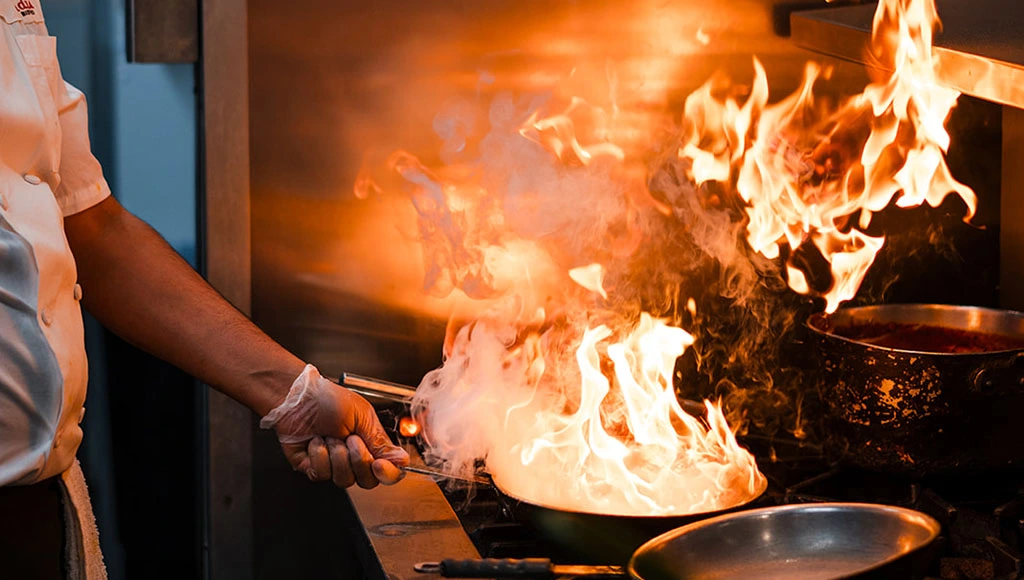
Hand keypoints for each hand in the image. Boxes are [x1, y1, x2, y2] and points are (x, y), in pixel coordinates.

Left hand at [260, 365, 409, 487]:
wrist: (297, 397)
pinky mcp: (313, 468)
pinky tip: (315, 441)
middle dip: (358, 459)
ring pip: (344, 480)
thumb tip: (402, 460)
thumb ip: (381, 442)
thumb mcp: (362, 416)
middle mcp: (354, 458)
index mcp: (371, 444)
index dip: (387, 474)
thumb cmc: (328, 399)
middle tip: (350, 438)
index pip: (388, 472)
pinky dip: (318, 455)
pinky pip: (322, 474)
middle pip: (367, 481)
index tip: (379, 464)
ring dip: (336, 454)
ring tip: (329, 435)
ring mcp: (334, 465)